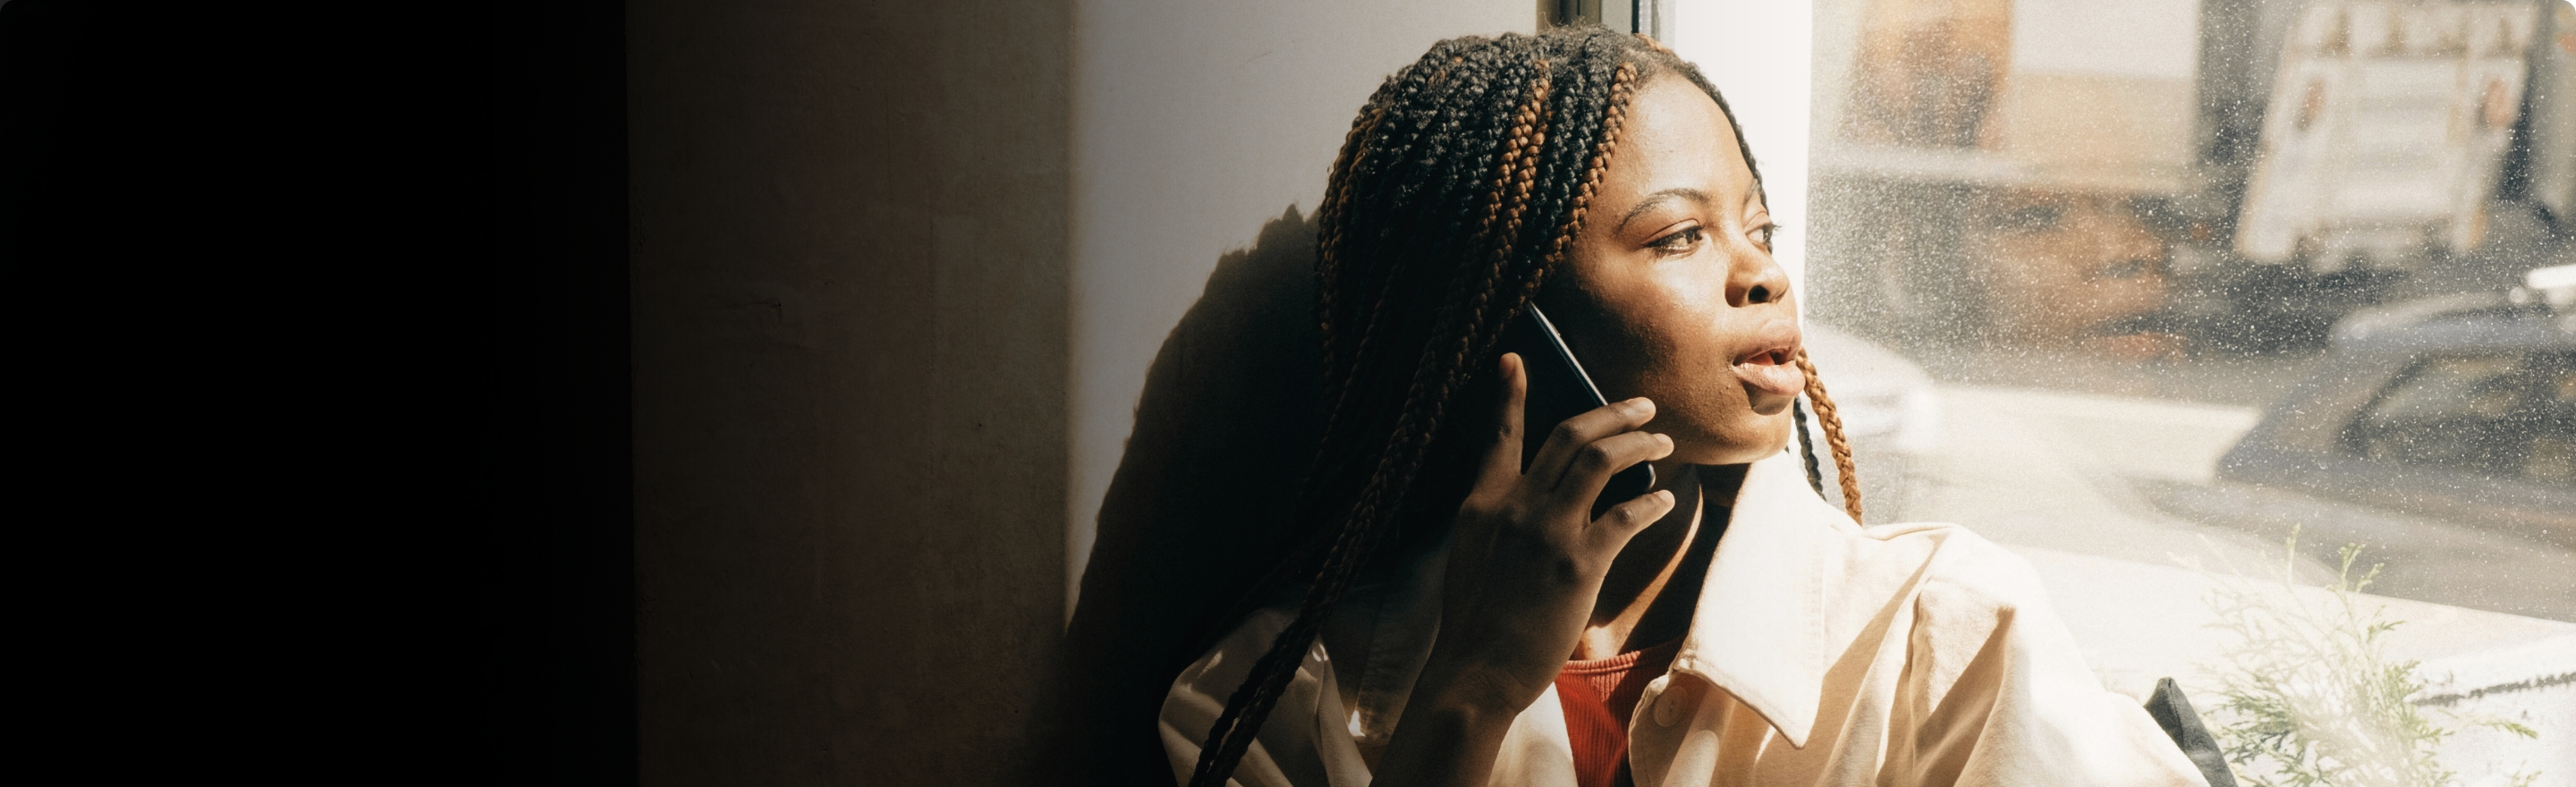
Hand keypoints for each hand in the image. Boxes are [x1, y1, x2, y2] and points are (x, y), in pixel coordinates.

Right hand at [1426, 351, 1677, 709]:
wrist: (1476, 671)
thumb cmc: (1475, 623)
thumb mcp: (1471, 556)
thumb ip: (1497, 521)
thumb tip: (1533, 500)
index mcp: (1482, 504)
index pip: (1500, 436)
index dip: (1510, 395)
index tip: (1516, 360)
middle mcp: (1514, 507)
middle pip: (1569, 437)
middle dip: (1612, 413)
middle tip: (1642, 407)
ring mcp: (1547, 533)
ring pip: (1600, 461)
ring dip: (1638, 444)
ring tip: (1661, 442)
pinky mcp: (1578, 564)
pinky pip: (1624, 515)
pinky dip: (1650, 501)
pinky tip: (1664, 499)